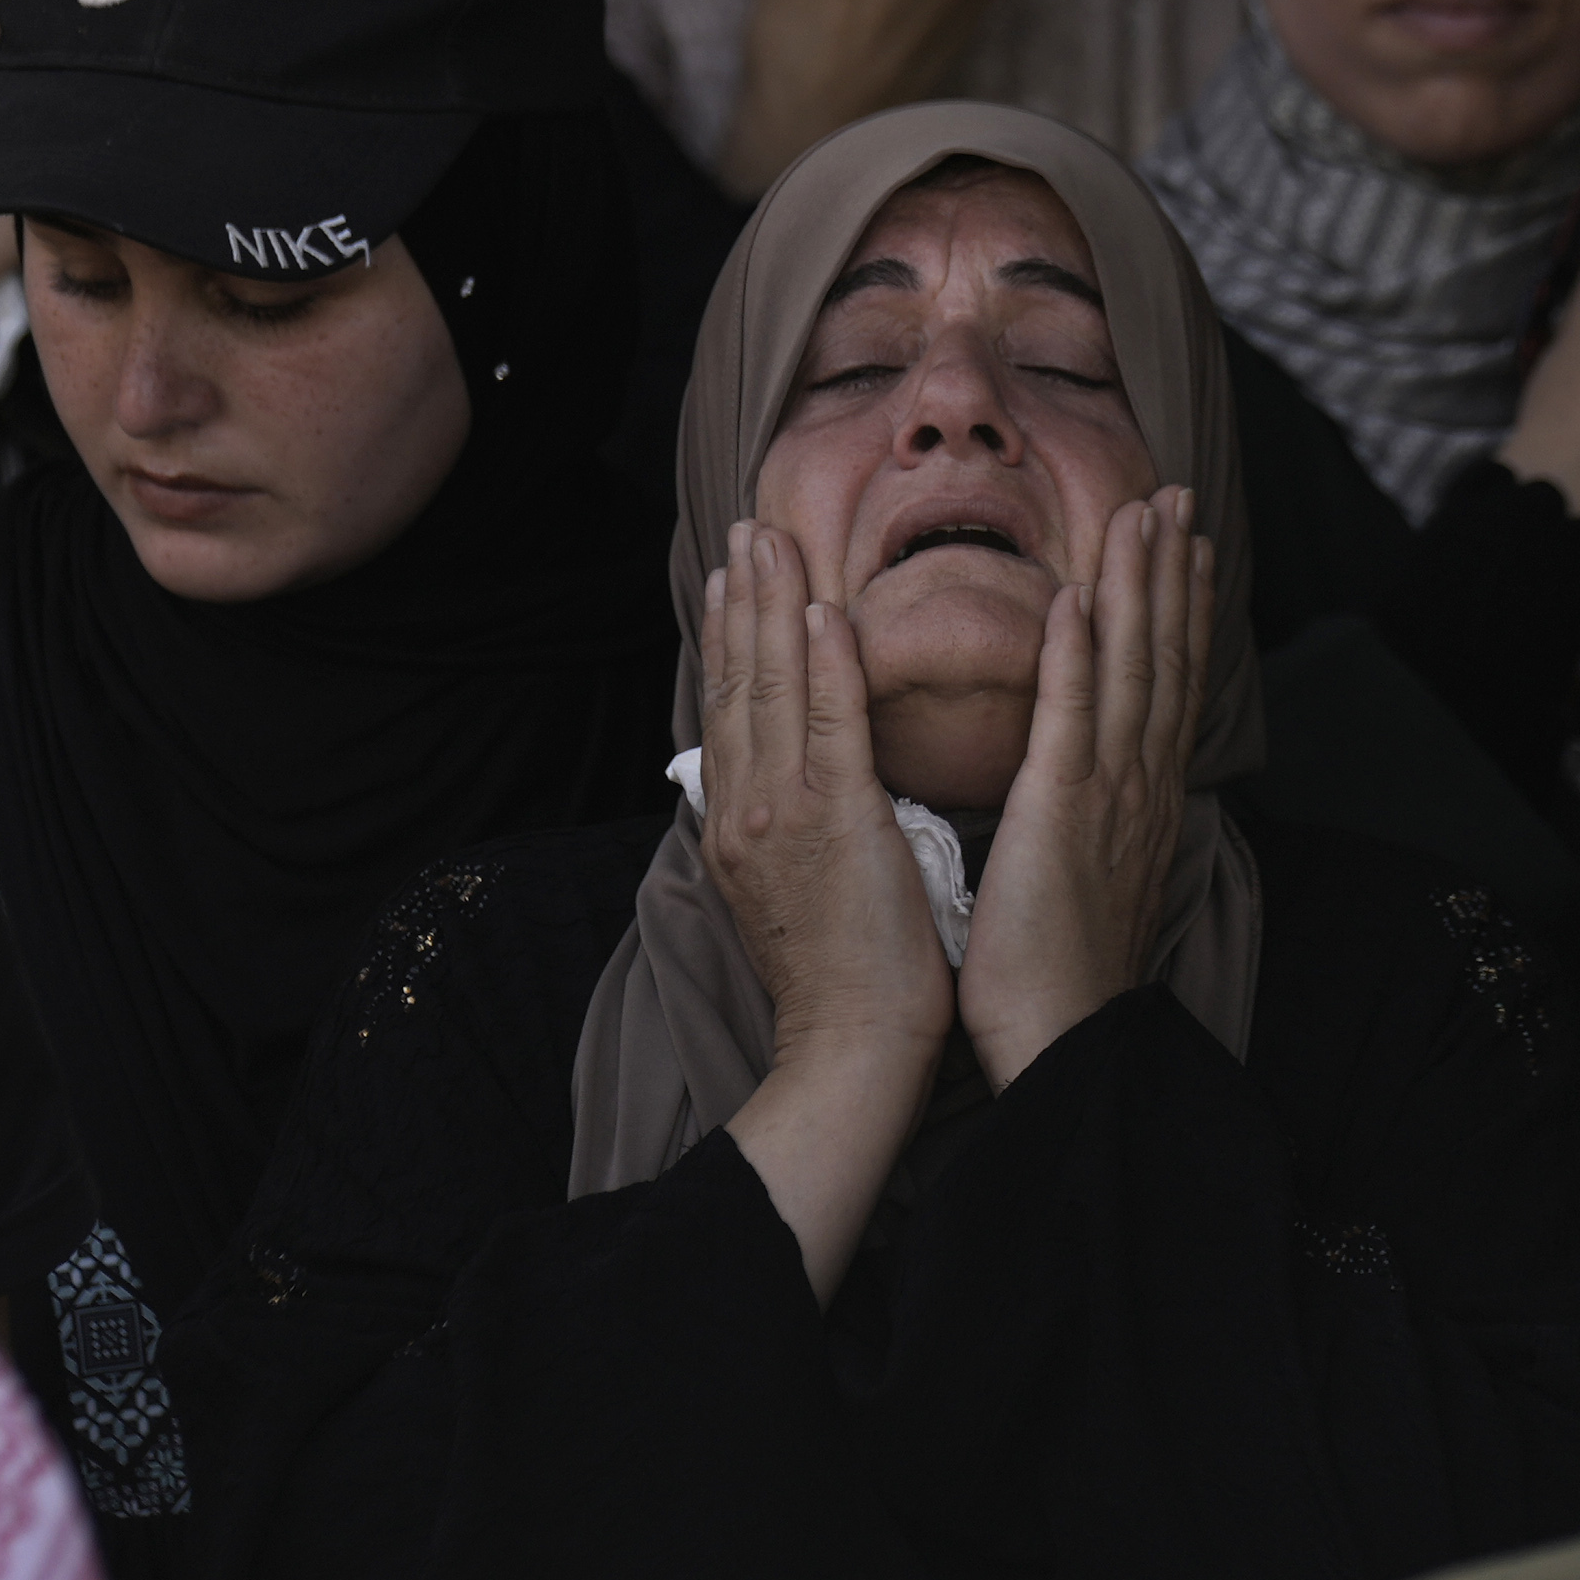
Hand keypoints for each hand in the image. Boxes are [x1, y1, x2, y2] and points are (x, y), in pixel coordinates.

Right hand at [699, 521, 951, 1300]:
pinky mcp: (832, 823)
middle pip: (737, 681)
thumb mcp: (786, 891)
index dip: (730, 635)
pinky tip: (825, 613)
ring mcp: (780, 813)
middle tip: (746, 530)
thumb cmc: (842, 979)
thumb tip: (778, 783)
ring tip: (774, 542)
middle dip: (742, 599)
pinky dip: (824, 665)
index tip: (734, 577)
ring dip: (774, 606)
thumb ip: (778, 827)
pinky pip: (828, 725)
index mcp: (734, 824)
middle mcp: (743, 809)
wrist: (851, 1049)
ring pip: (772, 688)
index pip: (729, 707)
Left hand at [956, 488, 1209, 1089]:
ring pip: (1133, 667)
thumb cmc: (1059, 971)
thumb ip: (1091, 814)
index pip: (1167, 682)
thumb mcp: (1087, 872)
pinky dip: (1080, 653)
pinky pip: (1074, 716)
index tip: (1183, 545)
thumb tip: (1087, 782)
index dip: (1177, 607)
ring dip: (1138, 585)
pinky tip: (1082, 596)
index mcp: (1141, 798)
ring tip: (1143, 514)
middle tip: (1175, 497)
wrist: (1064, 1038)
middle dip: (1170, 571)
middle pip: (1166, 656)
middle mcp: (1140, 784)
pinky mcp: (1063, 810)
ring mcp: (1109, 794)